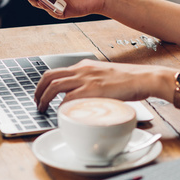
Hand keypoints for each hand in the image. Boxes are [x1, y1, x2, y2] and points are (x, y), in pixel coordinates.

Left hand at [34, 59, 175, 111]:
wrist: (143, 77)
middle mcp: (82, 70)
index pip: (56, 71)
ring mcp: (86, 79)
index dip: (44, 83)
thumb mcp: (105, 76)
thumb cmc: (129, 80)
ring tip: (42, 109)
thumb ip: (92, 82)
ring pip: (54, 86)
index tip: (41, 93)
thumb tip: (82, 97)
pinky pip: (68, 98)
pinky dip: (60, 107)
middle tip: (36, 102)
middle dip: (38, 90)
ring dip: (43, 99)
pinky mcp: (92, 90)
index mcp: (84, 66)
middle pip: (49, 76)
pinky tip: (60, 114)